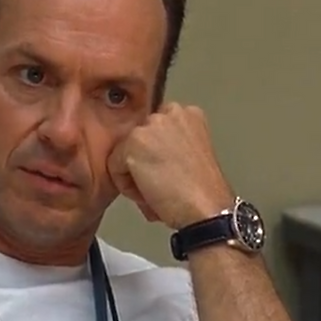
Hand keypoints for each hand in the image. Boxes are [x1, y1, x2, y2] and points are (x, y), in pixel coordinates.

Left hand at [108, 103, 234, 229]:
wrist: (205, 208)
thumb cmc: (202, 191)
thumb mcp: (192, 153)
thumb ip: (170, 145)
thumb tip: (147, 155)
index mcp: (189, 114)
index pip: (154, 131)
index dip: (156, 156)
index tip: (166, 173)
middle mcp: (170, 112)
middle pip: (138, 139)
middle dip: (143, 163)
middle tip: (159, 185)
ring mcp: (151, 126)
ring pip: (124, 153)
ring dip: (135, 176)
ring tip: (156, 192)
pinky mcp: (133, 142)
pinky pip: (114, 167)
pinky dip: (127, 187)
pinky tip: (149, 194)